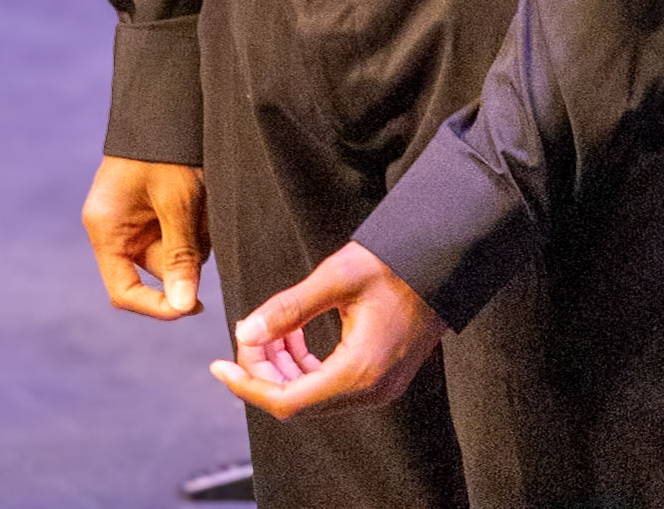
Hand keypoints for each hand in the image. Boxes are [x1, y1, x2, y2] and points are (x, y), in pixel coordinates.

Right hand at [82, 155, 209, 318]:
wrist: (170, 102)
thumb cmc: (167, 148)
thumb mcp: (178, 202)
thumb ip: (180, 255)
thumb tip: (184, 307)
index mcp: (106, 229)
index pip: (124, 292)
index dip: (157, 306)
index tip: (193, 307)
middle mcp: (116, 228)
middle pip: (156, 269)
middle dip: (187, 255)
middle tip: (205, 222)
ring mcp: (135, 217)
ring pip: (174, 250)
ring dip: (196, 235)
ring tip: (203, 198)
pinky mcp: (154, 207)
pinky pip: (180, 231)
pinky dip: (197, 221)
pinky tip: (203, 195)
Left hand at [209, 241, 446, 418]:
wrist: (443, 262)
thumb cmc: (395, 263)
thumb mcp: (338, 277)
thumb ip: (290, 307)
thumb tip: (247, 331)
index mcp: (359, 371)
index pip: (287, 400)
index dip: (248, 385)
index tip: (220, 365)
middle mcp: (370, 391)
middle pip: (297, 400)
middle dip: (264, 369)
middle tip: (248, 333)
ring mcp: (378, 389)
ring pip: (312, 394)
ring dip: (283, 366)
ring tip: (270, 329)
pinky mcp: (381, 379)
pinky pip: (330, 385)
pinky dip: (304, 365)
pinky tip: (294, 335)